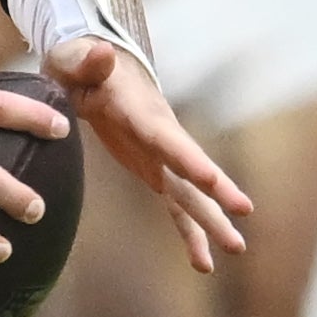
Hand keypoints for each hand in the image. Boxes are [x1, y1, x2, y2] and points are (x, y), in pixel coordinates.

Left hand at [41, 36, 254, 274]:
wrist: (93, 67)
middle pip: (191, 168)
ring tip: (237, 249)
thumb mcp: (73, 60)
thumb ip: (86, 61)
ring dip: (211, 222)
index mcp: (140, 112)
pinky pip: (177, 206)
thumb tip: (101, 53)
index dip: (187, 158)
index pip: (166, 138)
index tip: (212, 178)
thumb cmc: (77, 64)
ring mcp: (161, 157)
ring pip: (191, 193)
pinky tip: (204, 264)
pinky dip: (190, 234)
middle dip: (216, 191)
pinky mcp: (155, 170)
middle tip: (244, 212)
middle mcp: (161, 136)